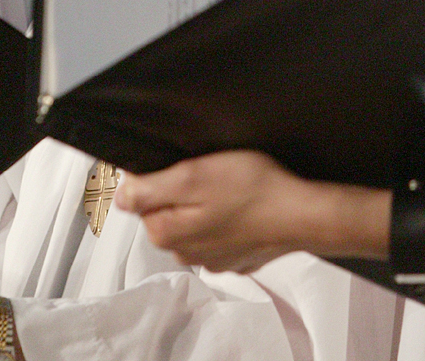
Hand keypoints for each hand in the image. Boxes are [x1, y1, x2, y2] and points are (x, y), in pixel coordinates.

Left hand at [115, 150, 339, 272]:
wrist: (303, 214)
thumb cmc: (255, 192)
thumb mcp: (193, 175)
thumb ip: (149, 188)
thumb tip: (121, 195)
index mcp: (167, 234)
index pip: (140, 200)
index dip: (157, 176)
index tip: (181, 166)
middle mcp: (185, 253)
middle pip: (166, 212)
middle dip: (181, 191)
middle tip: (209, 173)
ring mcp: (212, 258)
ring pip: (194, 221)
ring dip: (205, 204)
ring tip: (230, 187)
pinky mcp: (236, 256)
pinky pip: (220, 232)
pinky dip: (227, 217)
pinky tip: (243, 205)